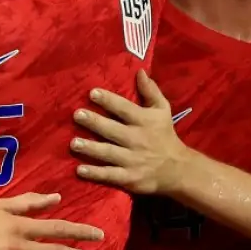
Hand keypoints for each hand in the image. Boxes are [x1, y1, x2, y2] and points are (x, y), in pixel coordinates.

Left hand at [72, 71, 190, 194]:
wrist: (176, 168)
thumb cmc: (164, 135)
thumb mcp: (162, 110)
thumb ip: (150, 91)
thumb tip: (139, 71)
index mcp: (144, 121)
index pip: (124, 108)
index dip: (109, 100)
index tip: (92, 93)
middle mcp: (137, 139)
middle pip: (113, 130)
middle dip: (95, 122)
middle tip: (76, 114)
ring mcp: (132, 160)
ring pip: (108, 153)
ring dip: (90, 148)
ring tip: (73, 143)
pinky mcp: (129, 178)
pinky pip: (110, 175)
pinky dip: (95, 173)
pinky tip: (79, 169)